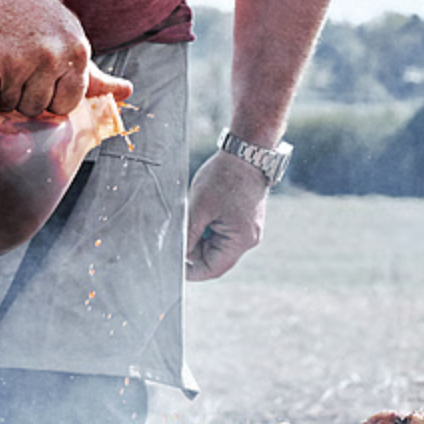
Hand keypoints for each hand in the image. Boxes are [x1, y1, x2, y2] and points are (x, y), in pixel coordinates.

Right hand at [0, 0, 111, 115]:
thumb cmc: (37, 16)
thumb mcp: (70, 40)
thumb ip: (94, 76)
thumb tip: (126, 93)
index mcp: (76, 53)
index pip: (65, 106)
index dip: (48, 97)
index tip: (38, 78)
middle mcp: (50, 57)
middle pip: (34, 108)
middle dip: (22, 94)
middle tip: (14, 64)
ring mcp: (16, 60)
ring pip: (7, 106)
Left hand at [185, 149, 270, 281]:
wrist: (247, 152)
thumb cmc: (224, 177)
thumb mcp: (199, 208)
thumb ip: (188, 235)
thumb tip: (177, 255)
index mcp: (241, 240)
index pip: (212, 269)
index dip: (191, 271)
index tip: (174, 266)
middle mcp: (249, 239)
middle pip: (214, 258)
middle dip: (195, 248)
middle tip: (179, 231)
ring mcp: (249, 230)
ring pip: (217, 245)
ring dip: (201, 236)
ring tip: (194, 214)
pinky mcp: (245, 220)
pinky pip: (223, 232)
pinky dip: (209, 226)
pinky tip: (203, 211)